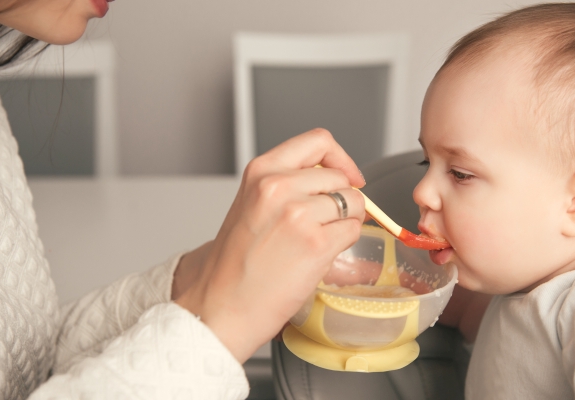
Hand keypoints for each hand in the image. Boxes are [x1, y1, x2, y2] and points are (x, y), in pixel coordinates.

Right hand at [173, 128, 365, 362]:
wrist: (221, 305)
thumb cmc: (235, 264)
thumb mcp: (252, 204)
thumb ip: (288, 184)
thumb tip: (334, 181)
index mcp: (261, 171)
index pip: (318, 140)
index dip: (341, 158)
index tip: (347, 175)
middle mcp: (279, 186)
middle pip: (340, 177)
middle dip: (342, 199)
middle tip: (324, 223)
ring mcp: (298, 213)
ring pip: (353, 203)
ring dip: (345, 222)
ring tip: (317, 241)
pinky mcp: (316, 243)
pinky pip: (353, 231)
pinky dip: (344, 243)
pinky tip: (319, 255)